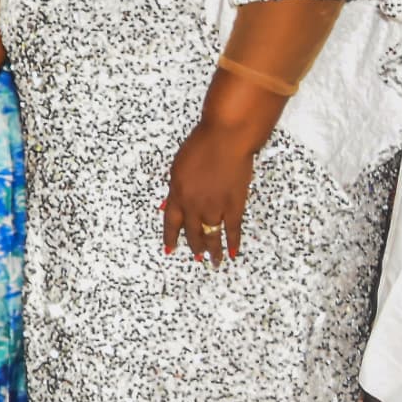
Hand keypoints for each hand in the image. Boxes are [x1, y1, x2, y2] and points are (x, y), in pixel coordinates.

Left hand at [162, 117, 262, 261]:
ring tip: (213, 262)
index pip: (171, 222)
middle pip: (192, 232)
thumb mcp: (177, 167)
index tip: (170, 249)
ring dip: (212, 250)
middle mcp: (193, 205)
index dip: (170, 237)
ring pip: (212, 235)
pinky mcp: (234, 206)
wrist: (225, 140)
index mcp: (177, 195)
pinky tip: (232, 252)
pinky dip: (233, 242)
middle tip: (196, 258)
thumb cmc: (200, 147)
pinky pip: (233, 229)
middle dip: (194, 246)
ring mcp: (214, 207)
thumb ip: (174, 189)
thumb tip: (166, 205)